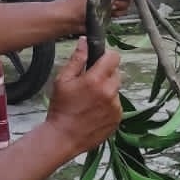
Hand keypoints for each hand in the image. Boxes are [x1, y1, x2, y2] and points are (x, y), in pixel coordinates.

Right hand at [45, 38, 121, 156]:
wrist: (63, 137)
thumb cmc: (61, 108)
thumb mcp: (63, 80)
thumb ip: (77, 59)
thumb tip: (85, 41)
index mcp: (96, 79)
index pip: (114, 57)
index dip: (106, 56)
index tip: (99, 61)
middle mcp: (110, 92)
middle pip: (116, 73)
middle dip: (106, 74)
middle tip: (90, 83)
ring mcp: (115, 107)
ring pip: (116, 89)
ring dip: (107, 90)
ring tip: (90, 100)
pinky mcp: (117, 118)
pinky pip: (117, 105)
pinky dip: (108, 105)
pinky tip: (94, 111)